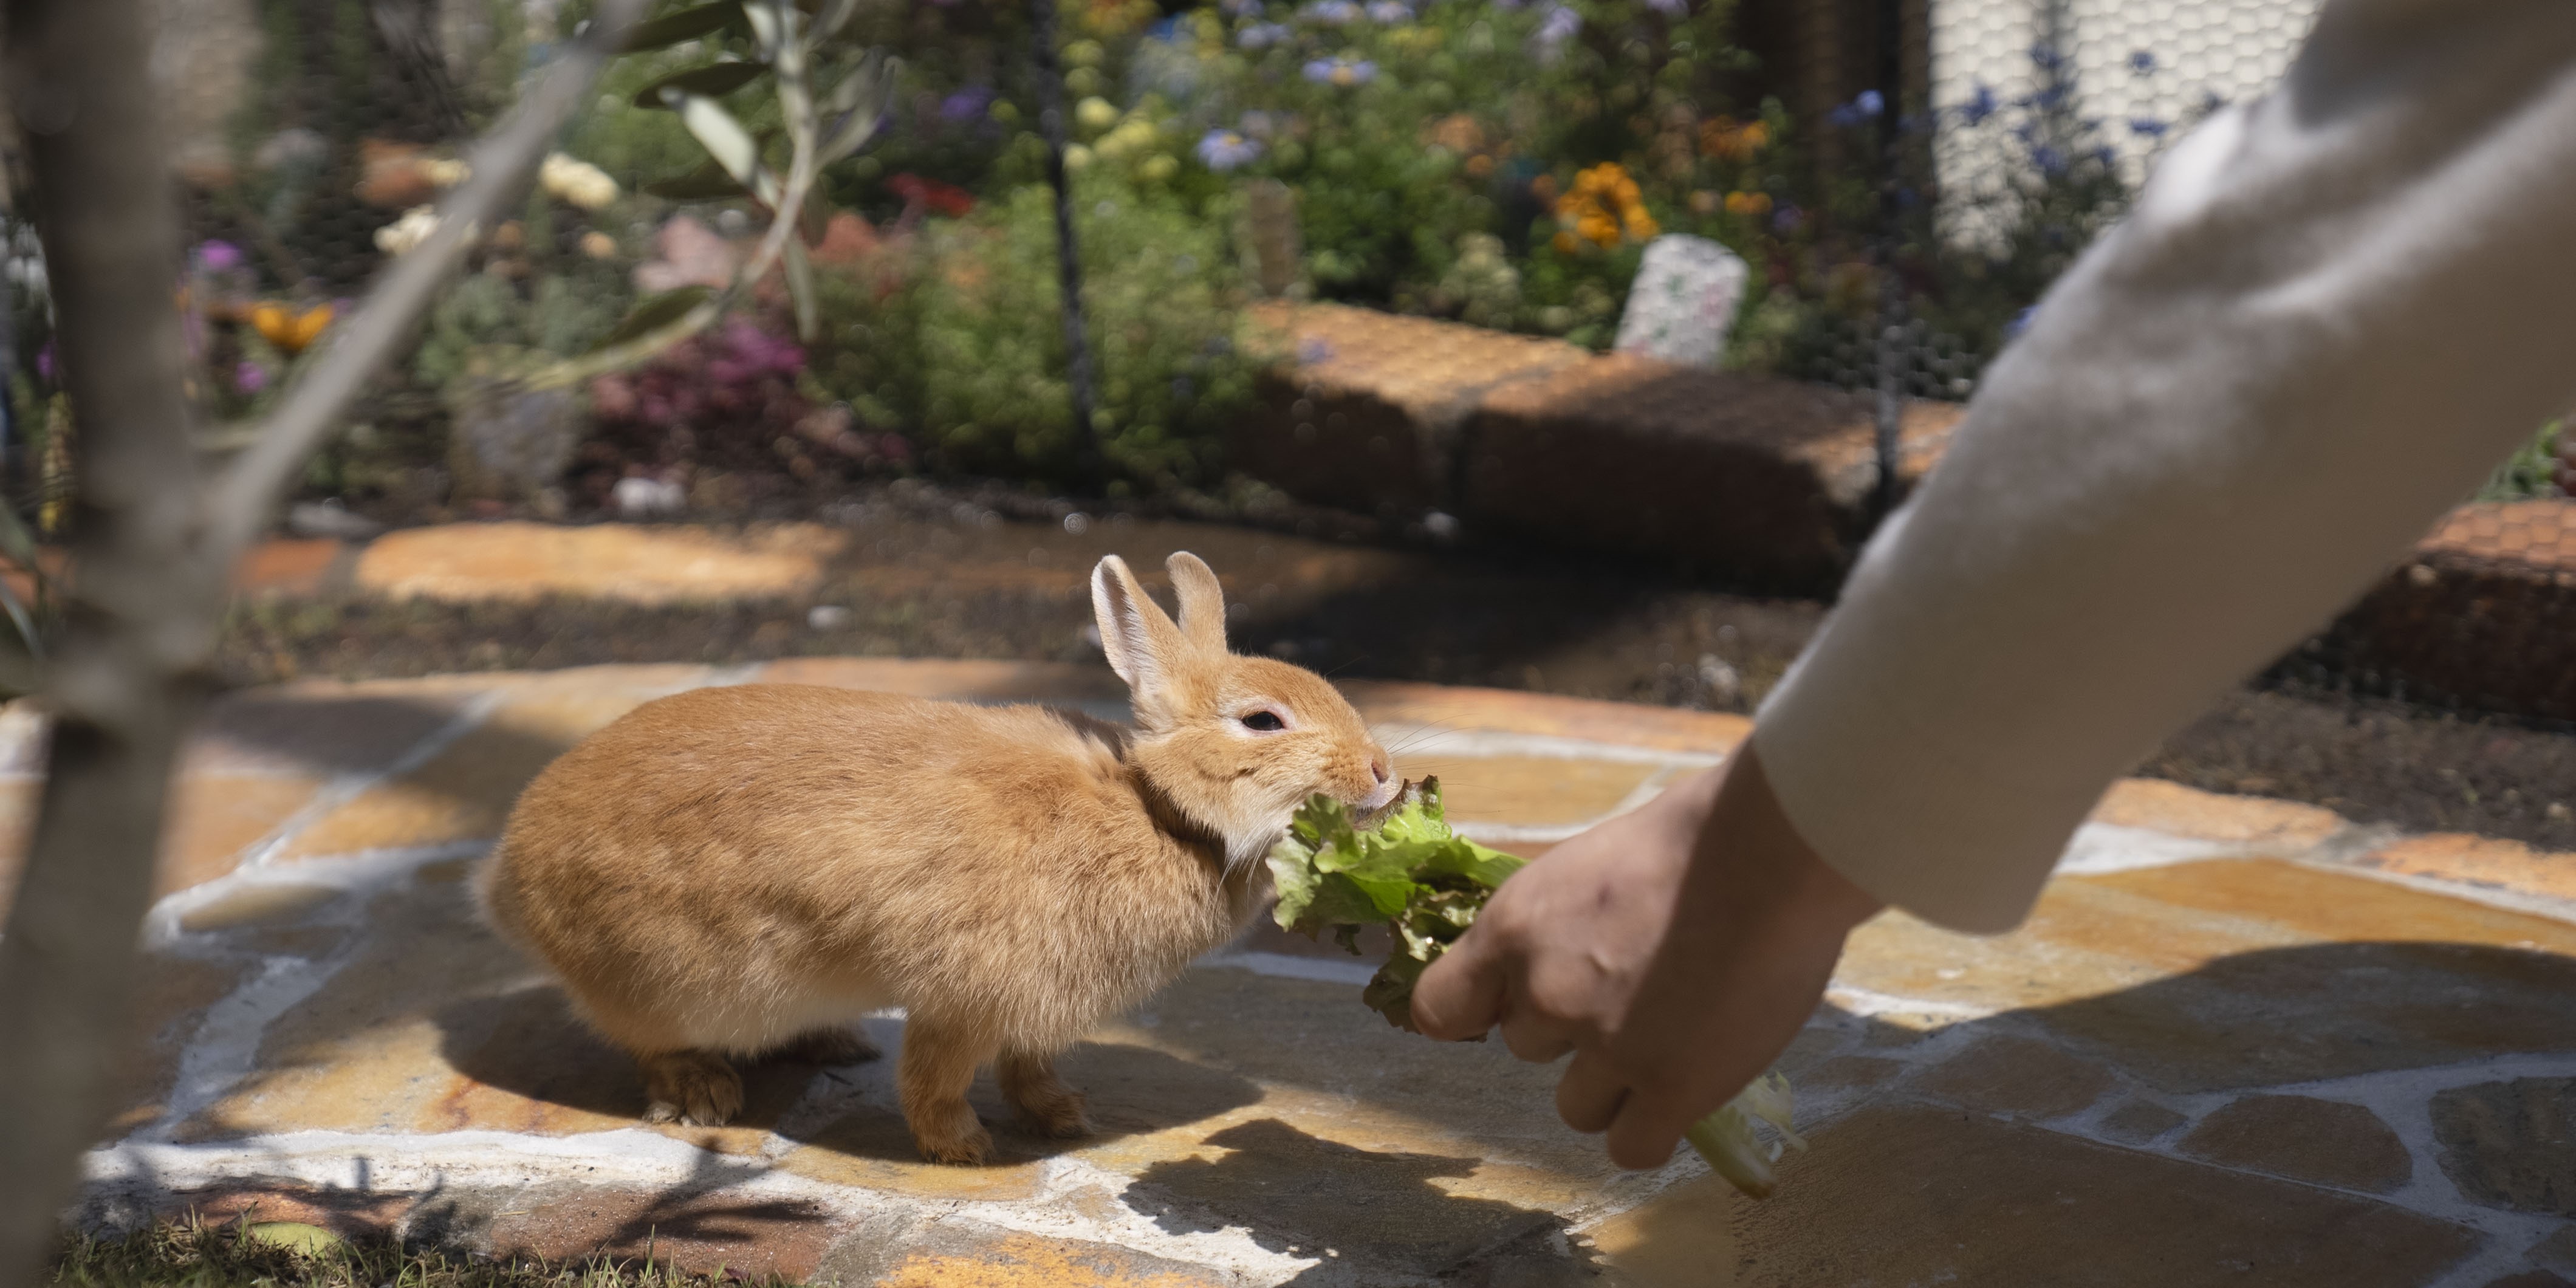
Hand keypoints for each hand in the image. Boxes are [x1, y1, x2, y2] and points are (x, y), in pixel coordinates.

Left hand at [1410, 743, 1881, 1168]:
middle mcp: (1545, 993)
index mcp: (1513, 930)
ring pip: (1576, 1108)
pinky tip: (1680, 1094)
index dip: (1473, 1015)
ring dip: (1613, 1085)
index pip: (1438, 1009)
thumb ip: (1550, 929)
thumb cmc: (1690, 839)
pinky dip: (1651, 1130)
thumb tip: (1542, 969)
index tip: (1505, 1009)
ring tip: (1669, 1038)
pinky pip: (1632, 1147)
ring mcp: (1608, 1046)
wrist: (1768, 849)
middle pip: (1526, 1048)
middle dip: (1570, 1031)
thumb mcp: (1583, 868)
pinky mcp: (1671, 1087)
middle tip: (1634, 994)